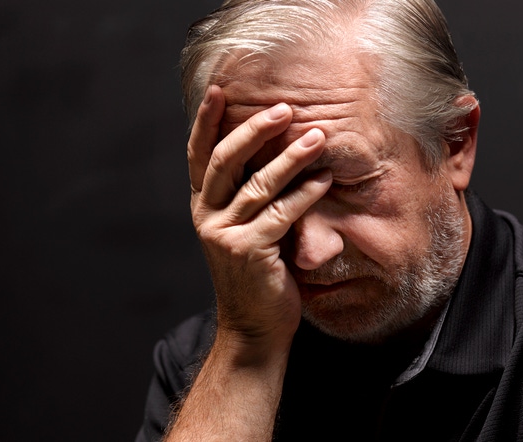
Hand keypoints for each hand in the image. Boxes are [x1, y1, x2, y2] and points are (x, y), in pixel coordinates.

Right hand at [188, 85, 331, 353]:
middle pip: (225, 162)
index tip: (218, 90)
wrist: (254, 328)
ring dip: (291, 158)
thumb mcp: (243, 229)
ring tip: (317, 137)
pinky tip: (324, 179)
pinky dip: (305, 194)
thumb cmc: (257, 274)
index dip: (206, 122)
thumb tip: (274, 152)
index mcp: (203, 207)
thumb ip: (248, 196)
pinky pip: (281, 214)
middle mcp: (207, 217)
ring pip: (258, 185)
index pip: (199, 156)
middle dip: (254, 130)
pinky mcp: (248, 252)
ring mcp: (225, 235)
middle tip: (284, 109)